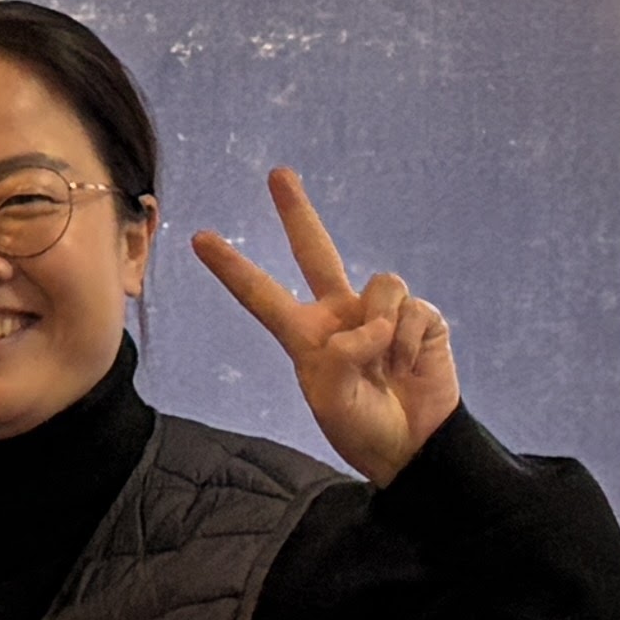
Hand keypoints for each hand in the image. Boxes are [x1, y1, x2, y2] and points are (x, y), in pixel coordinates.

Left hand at [192, 167, 461, 485]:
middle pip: (315, 250)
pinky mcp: (420, 316)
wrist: (415, 446)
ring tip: (388, 368)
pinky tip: (410, 366)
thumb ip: (338, 358)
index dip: (233, 269)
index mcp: (307, 335)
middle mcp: (341, 313)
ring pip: (380, 284)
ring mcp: (381, 311)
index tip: (199, 239)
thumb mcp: (330, 402)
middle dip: (297, 211)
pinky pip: (413, 309)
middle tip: (277, 174)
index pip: (263, 296)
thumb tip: (368, 325)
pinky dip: (410, 342)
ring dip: (384, 330)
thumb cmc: (363, 429)